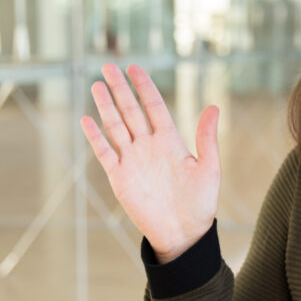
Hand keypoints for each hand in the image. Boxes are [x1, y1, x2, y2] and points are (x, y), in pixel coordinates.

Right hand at [81, 63, 220, 262]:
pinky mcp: (120, 178)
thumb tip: (213, 106)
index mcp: (170, 142)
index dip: (144, 87)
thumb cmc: (200, 204)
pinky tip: (87, 119)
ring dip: (106, 106)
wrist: (184, 234)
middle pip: (131, 111)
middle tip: (108, 66)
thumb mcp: (209, 168)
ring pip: (116, 127)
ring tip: (97, 85)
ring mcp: (133, 161)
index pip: (154, 107)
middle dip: (120, 89)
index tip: (135, 68)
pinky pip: (105, 153)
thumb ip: (207, 138)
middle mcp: (149, 147)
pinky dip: (96, 137)